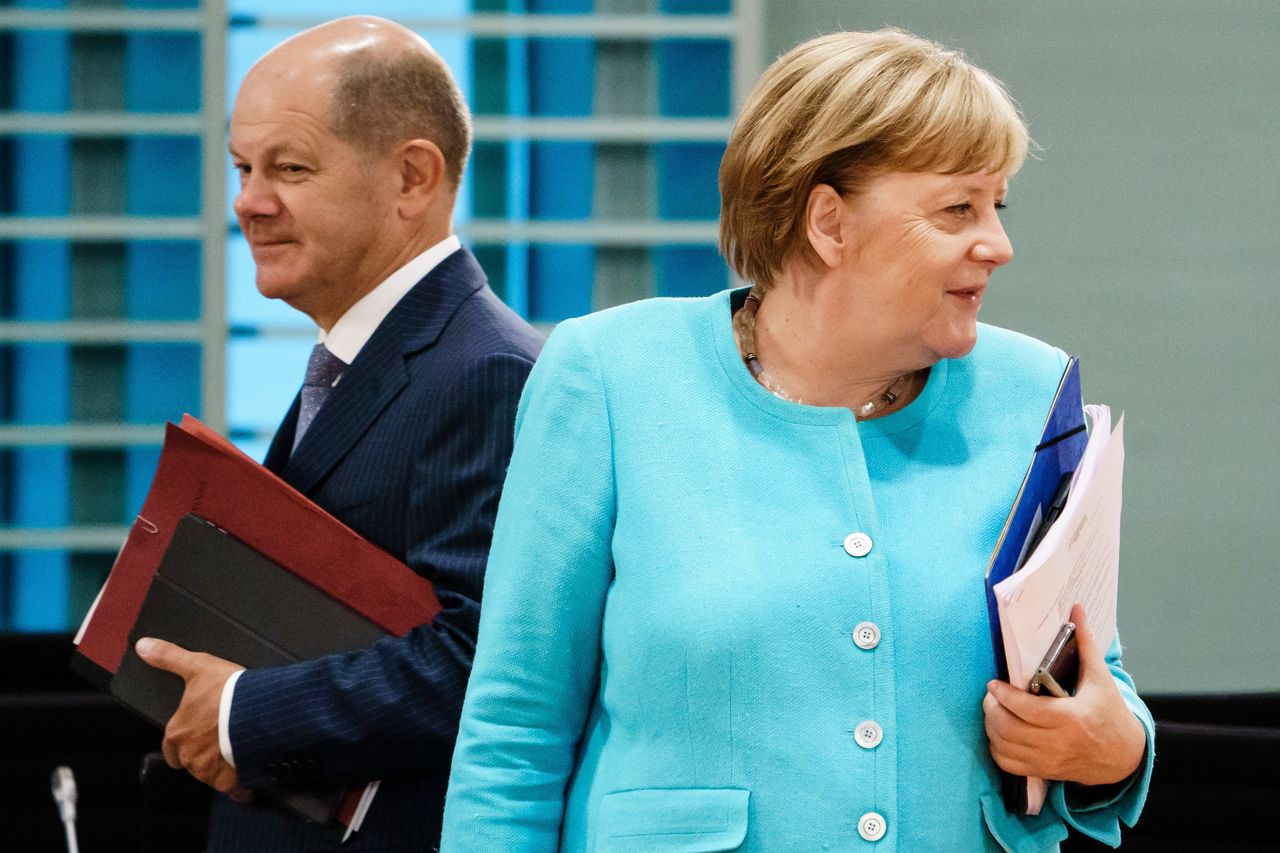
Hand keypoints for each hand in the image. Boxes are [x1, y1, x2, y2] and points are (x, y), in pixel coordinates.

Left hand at [135, 637, 251, 798]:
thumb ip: (169, 658)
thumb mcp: (198, 666)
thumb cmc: (228, 690)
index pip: (171, 747)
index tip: (201, 733)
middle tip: (224, 740)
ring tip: (240, 753)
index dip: (186, 740)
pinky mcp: (231, 782)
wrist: (259, 712)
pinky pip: (235, 790)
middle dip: (205, 755)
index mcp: (177, 733)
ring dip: (223, 769)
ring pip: (211, 776)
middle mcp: (188, 756)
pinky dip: (242, 787)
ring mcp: (209, 772)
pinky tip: (251, 777)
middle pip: (192, 763)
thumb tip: (143, 646)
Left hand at [983, 604, 1145, 785]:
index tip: (994, 684)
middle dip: (992, 709)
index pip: (1025, 709)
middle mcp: (1057, 743)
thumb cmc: (1110, 712)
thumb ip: (1085, 644)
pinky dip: (996, 748)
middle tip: (990, 695)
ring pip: (1004, 748)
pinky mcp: (1045, 771)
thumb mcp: (1100, 678)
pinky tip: (999, 732)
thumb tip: (1076, 609)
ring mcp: (1049, 760)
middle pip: (1008, 729)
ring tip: (993, 710)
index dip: (1003, 696)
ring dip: (991, 727)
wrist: (1125, 756)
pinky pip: (1009, 765)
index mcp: (1071, 718)